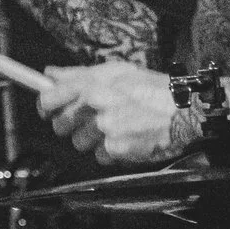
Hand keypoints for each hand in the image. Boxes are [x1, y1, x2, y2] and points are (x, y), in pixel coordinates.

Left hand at [37, 61, 189, 164]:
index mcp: (94, 83)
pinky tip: (125, 138)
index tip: (48, 110)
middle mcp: (96, 104)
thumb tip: (50, 74)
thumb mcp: (118, 72)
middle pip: (60, 125)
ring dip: (92, 140)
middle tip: (91, 119)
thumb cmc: (152, 89)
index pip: (49, 98)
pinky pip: (99, 156)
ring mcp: (105, 128)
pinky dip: (110, 152)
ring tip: (115, 128)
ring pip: (79, 143)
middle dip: (72, 125)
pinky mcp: (115, 148)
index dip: (46, 106)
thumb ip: (80, 73)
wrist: (183, 111)